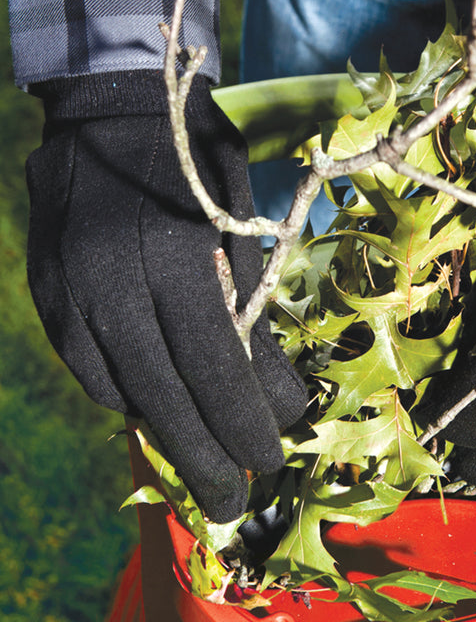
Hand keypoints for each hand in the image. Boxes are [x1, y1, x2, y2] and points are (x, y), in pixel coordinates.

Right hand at [25, 71, 305, 522]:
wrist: (112, 114)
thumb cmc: (200, 171)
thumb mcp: (245, 234)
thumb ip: (256, 322)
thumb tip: (283, 404)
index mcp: (178, 259)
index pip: (216, 369)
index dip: (243, 425)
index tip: (268, 463)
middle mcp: (113, 281)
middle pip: (166, 398)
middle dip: (204, 460)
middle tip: (233, 507)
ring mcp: (68, 292)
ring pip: (123, 393)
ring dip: (168, 438)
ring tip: (205, 468)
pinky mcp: (46, 298)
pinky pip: (92, 372)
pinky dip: (130, 401)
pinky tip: (158, 412)